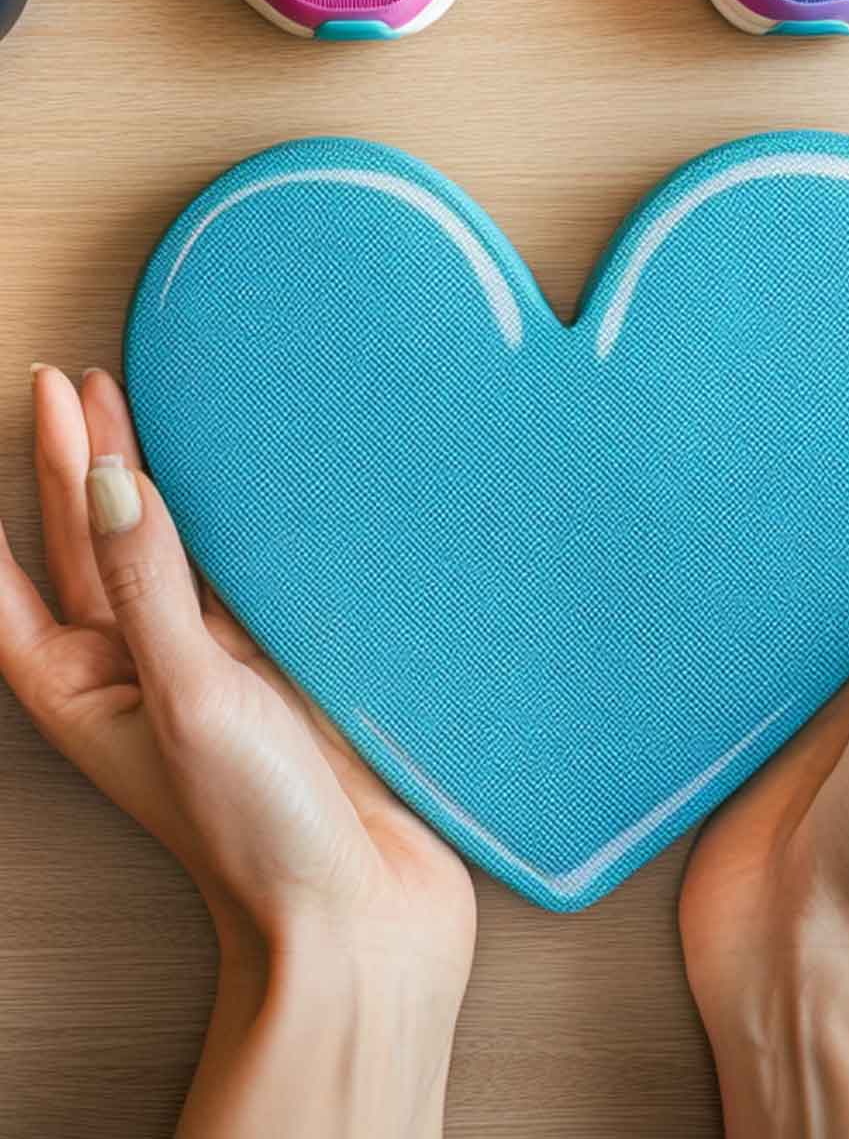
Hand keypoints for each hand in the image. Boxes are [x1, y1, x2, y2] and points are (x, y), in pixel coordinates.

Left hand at [0, 366, 475, 1138]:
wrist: (366, 912)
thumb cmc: (257, 833)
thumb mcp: (187, 696)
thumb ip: (147, 582)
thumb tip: (106, 479)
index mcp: (85, 690)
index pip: (15, 579)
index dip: (17, 489)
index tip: (34, 404)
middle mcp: (138, 673)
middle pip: (87, 548)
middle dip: (79, 465)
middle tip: (79, 384)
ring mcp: (209, 669)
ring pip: (162, 553)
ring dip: (147, 483)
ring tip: (138, 409)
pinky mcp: (276, 670)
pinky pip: (234, 578)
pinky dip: (226, 527)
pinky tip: (234, 487)